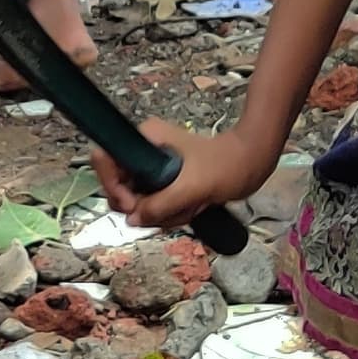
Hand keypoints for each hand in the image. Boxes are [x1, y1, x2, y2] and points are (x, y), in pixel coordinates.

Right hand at [96, 118, 278, 231]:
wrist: (252, 164)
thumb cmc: (227, 163)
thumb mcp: (193, 186)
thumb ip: (161, 203)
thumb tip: (133, 219)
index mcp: (144, 139)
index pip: (105, 160)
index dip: (113, 187)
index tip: (134, 205)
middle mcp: (143, 152)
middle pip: (120, 188)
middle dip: (145, 206)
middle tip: (170, 209)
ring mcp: (153, 169)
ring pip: (139, 202)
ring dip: (164, 213)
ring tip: (190, 205)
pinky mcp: (164, 183)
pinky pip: (154, 207)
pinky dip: (171, 214)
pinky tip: (192, 208)